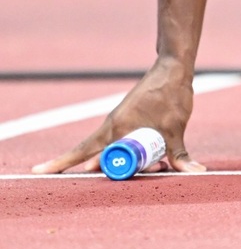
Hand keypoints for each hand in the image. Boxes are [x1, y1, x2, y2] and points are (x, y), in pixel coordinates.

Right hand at [32, 57, 204, 174]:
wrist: (173, 68)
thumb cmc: (170, 95)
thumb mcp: (175, 129)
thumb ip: (179, 155)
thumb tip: (195, 174)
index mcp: (115, 129)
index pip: (81, 152)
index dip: (62, 165)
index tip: (39, 173)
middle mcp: (112, 127)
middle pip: (97, 158)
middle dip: (104, 174)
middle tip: (129, 180)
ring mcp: (119, 124)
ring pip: (113, 152)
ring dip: (126, 165)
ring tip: (156, 169)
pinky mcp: (129, 121)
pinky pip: (123, 144)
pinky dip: (133, 154)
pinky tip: (155, 163)